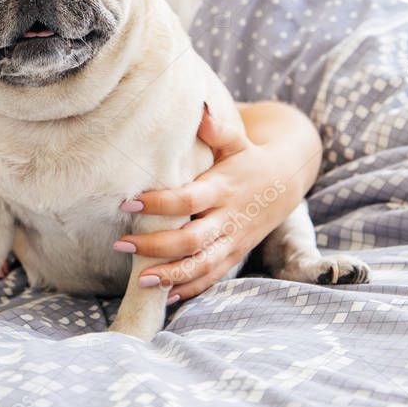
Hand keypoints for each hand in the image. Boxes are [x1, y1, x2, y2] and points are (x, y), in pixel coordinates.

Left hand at [113, 102, 310, 302]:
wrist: (286, 180)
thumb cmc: (248, 157)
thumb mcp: (238, 140)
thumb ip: (219, 129)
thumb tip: (201, 111)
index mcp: (223, 188)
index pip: (187, 201)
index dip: (158, 204)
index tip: (127, 203)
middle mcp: (228, 218)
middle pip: (191, 240)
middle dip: (155, 246)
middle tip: (120, 244)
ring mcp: (233, 240)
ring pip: (201, 265)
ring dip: (170, 275)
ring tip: (139, 279)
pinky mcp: (235, 254)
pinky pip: (212, 277)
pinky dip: (190, 288)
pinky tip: (164, 296)